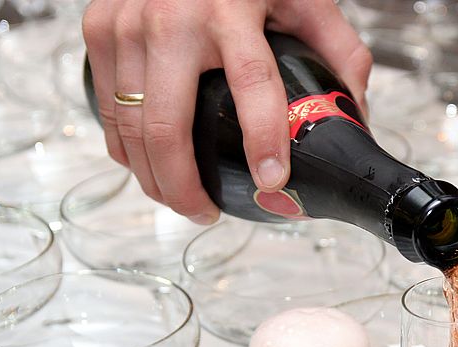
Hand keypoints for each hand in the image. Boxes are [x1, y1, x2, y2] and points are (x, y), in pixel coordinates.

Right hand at [82, 0, 371, 223]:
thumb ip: (338, 49)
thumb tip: (356, 112)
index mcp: (230, 9)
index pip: (251, 83)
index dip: (263, 139)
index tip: (273, 181)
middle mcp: (171, 18)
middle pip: (166, 127)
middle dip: (184, 187)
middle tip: (206, 214)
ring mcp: (127, 24)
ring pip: (131, 127)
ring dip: (154, 179)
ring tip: (183, 201)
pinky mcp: (100, 30)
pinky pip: (109, 110)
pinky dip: (127, 150)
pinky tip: (151, 168)